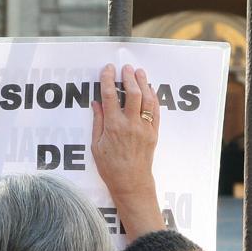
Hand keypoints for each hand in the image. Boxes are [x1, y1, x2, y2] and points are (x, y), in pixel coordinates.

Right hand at [92, 64, 163, 242]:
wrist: (131, 183)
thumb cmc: (110, 167)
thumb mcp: (96, 145)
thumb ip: (98, 121)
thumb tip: (97, 103)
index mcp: (113, 126)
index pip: (110, 95)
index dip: (108, 79)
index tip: (108, 69)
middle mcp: (130, 124)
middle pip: (132, 93)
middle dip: (128, 77)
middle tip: (125, 67)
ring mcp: (144, 128)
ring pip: (147, 99)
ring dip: (143, 83)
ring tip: (139, 72)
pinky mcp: (153, 133)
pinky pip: (155, 111)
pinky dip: (153, 98)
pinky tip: (150, 90)